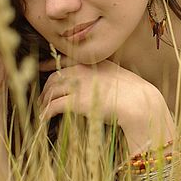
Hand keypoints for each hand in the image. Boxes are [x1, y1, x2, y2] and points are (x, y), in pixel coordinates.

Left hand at [36, 59, 160, 126]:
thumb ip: (106, 77)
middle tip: (43, 98)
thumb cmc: (134, 93)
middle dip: (47, 88)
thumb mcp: (119, 77)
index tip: (42, 69)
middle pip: (55, 77)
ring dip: (44, 101)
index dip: (50, 65)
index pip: (65, 61)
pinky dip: (46, 112)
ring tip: (42, 109)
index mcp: (92, 63)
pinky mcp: (75, 101)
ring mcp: (78, 85)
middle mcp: (82, 70)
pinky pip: (53, 106)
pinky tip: (43, 119)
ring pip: (52, 91)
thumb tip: (101, 86)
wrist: (138, 102)